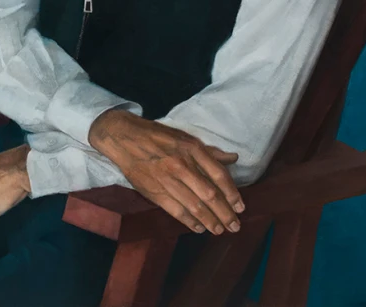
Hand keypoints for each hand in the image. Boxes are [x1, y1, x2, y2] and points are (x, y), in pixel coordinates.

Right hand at [88, 110, 243, 235]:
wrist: (124, 138)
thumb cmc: (157, 136)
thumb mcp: (184, 137)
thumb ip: (209, 151)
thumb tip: (233, 158)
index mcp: (191, 148)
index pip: (218, 174)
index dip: (232, 193)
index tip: (240, 207)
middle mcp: (181, 164)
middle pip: (209, 194)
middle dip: (225, 213)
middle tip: (235, 226)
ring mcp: (167, 179)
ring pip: (194, 206)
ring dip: (211, 221)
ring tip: (220, 230)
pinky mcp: (154, 191)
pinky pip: (176, 211)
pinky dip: (190, 221)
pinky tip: (199, 228)